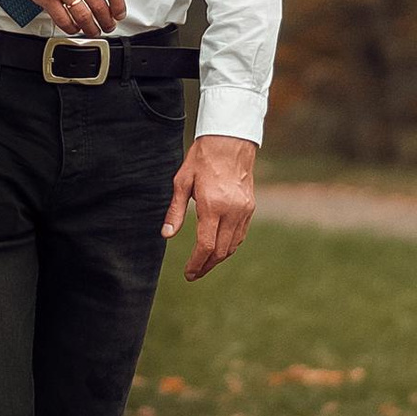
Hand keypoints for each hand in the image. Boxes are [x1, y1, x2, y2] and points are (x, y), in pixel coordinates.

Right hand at [0, 0, 125, 35]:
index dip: (119, 3)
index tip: (120, 11)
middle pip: (100, 4)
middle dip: (107, 20)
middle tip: (109, 24)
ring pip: (84, 15)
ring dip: (92, 27)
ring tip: (94, 30)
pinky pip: (64, 19)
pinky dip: (71, 27)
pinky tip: (74, 28)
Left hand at [162, 133, 255, 278]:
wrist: (230, 141)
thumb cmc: (202, 159)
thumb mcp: (182, 181)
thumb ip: (175, 211)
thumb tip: (166, 235)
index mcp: (212, 205)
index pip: (205, 245)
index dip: (196, 263)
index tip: (188, 273)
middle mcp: (232, 211)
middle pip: (220, 251)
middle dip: (206, 265)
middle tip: (193, 274)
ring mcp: (244, 210)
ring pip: (232, 246)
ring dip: (218, 258)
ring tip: (204, 263)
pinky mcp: (250, 207)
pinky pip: (240, 235)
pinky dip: (229, 245)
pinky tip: (218, 247)